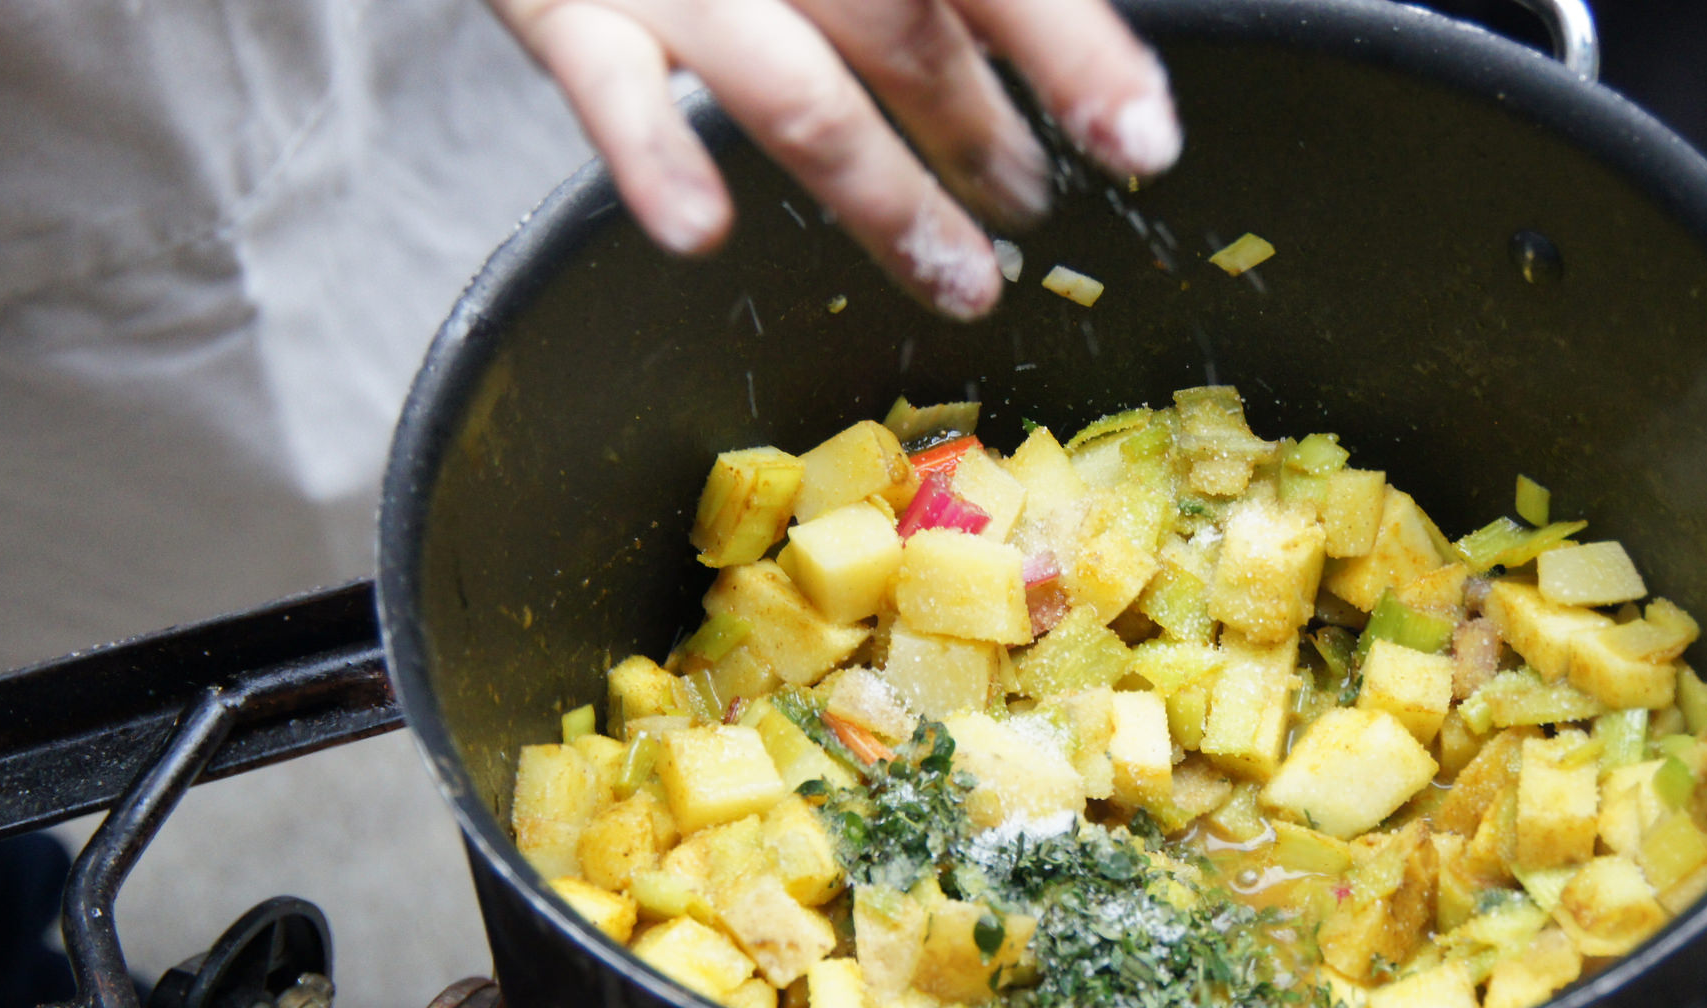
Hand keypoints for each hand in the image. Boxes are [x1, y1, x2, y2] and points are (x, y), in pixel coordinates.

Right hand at [489, 0, 1181, 319]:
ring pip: (798, 97)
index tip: (1142, 140)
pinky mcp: (564, 5)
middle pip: (908, 37)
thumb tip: (1068, 52)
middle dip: (985, 139)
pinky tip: (703, 231)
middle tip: (1034, 207)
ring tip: (963, 280)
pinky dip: (654, 161)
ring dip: (887, 200)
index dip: (1075, 54)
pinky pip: (610, 88)